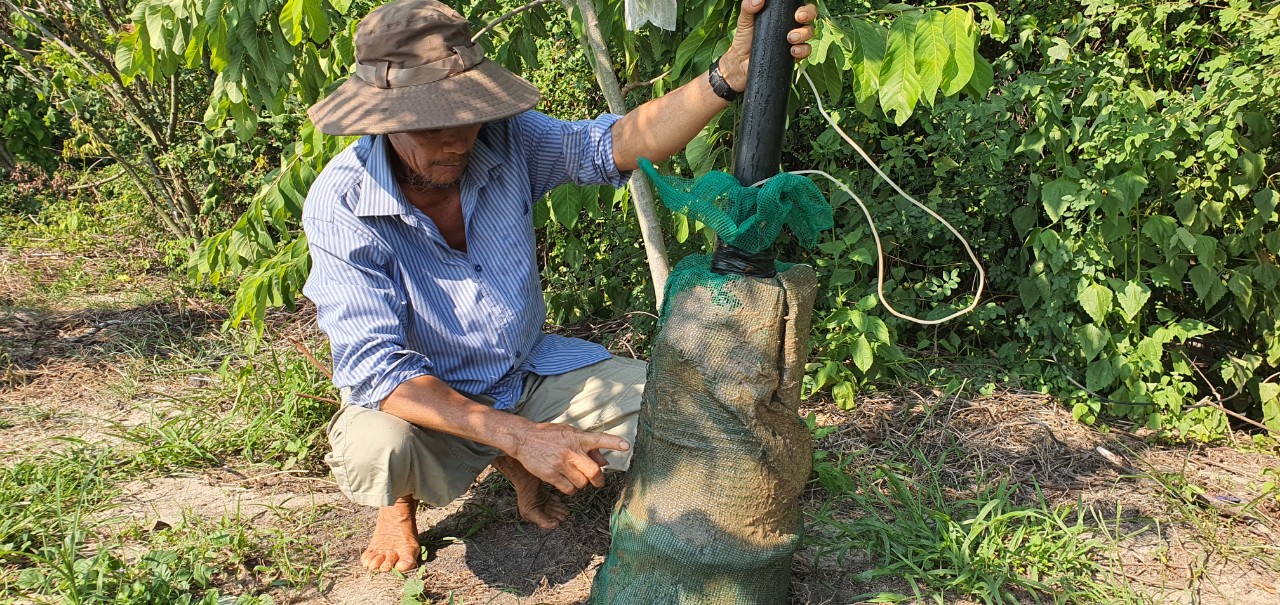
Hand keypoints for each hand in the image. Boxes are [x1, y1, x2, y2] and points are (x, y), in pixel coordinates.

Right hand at [507, 422, 629, 495]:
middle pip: (594, 471)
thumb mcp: (569, 434)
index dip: (614, 442)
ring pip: (581, 483)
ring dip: (581, 483)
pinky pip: (569, 489)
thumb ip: (588, 447)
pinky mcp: (551, 474)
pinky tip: (565, 482)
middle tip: (598, 482)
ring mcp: (561, 463)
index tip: (627, 446)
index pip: (599, 439)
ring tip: (573, 476)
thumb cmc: (549, 436)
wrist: (523, 438)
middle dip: (598, 480)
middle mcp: (571, 450)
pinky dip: (570, 489)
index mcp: (577, 438)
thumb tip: (605, 461)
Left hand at [719, 0, 817, 90]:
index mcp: (783, 16)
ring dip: (804, 34)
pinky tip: (793, 51)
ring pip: (809, 33)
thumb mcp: (744, 21)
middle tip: (798, 18)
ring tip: (790, 38)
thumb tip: (758, 0)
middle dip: (808, 15)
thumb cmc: (744, 39)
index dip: (804, 7)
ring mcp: (794, 41)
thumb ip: (748, 8)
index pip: (799, 7)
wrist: (741, 63)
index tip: (797, 11)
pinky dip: (803, 50)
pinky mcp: (793, 56)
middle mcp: (791, 26)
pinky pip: (806, 51)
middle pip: (809, 17)